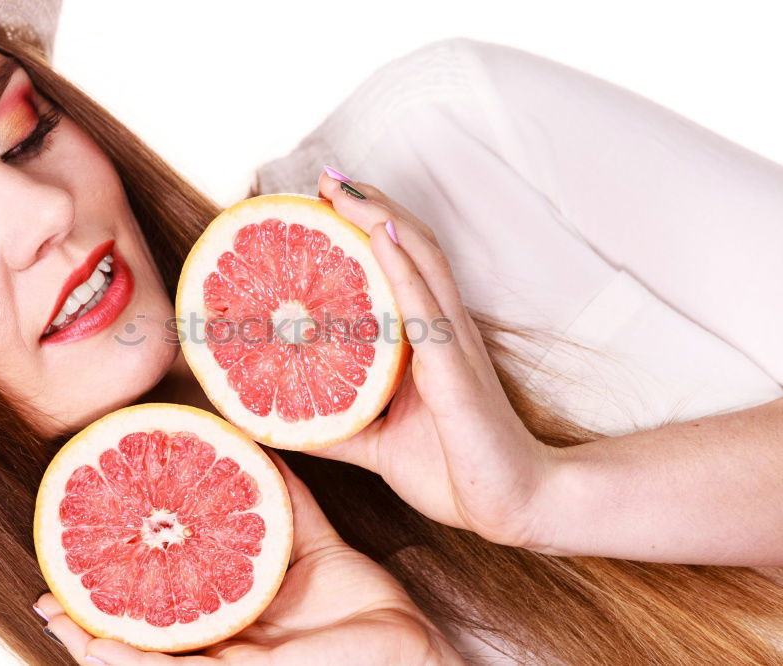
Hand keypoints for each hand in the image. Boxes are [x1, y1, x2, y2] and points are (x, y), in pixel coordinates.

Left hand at [33, 450, 460, 664]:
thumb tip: (89, 648)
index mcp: (217, 649)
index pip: (145, 622)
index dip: (99, 600)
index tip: (54, 569)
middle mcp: (238, 610)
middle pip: (181, 564)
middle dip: (146, 530)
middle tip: (106, 486)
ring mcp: (278, 577)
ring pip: (229, 523)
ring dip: (203, 490)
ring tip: (169, 450)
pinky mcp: (319, 549)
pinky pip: (292, 504)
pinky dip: (271, 473)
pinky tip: (249, 439)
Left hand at [311, 168, 558, 550]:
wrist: (515, 507)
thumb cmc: (455, 470)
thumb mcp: (377, 442)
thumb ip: (332, 426)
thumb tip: (277, 423)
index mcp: (429, 340)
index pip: (401, 266)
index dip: (369, 227)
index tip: (326, 202)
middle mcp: (443, 329)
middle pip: (410, 246)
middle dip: (369, 206)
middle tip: (325, 180)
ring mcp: (454, 344)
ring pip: (419, 260)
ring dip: (380, 216)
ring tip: (341, 190)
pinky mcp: (456, 370)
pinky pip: (426, 307)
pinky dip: (401, 265)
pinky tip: (377, 234)